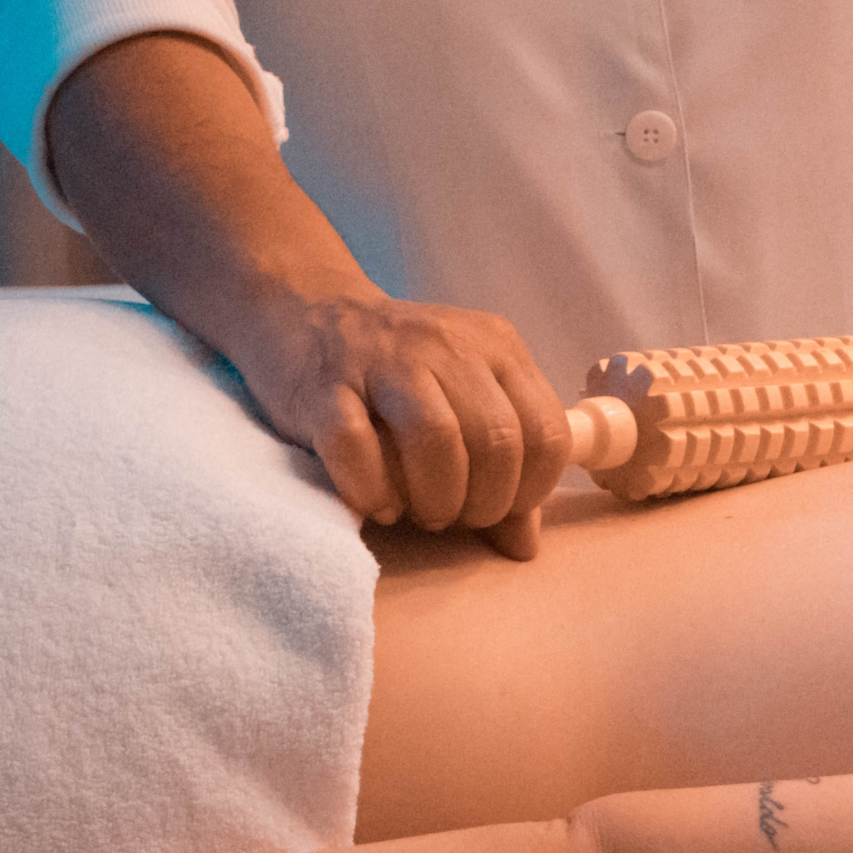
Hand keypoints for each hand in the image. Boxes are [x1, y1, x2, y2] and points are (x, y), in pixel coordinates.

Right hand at [228, 289, 571, 557]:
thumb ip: (504, 463)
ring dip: (437, 498)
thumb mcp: (464, 400)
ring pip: (436, 438)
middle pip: (496, 440)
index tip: (503, 510)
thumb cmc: (397, 371)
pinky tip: (378, 503)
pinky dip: (372, 490)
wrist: (305, 310)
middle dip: (485, 503)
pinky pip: (356, 446)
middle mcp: (446, 346)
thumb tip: (523, 543)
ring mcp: (384, 361)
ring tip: (424, 514)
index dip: (532, 489)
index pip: (547, 431)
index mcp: (497, 347)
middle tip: (458, 518)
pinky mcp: (325, 386)